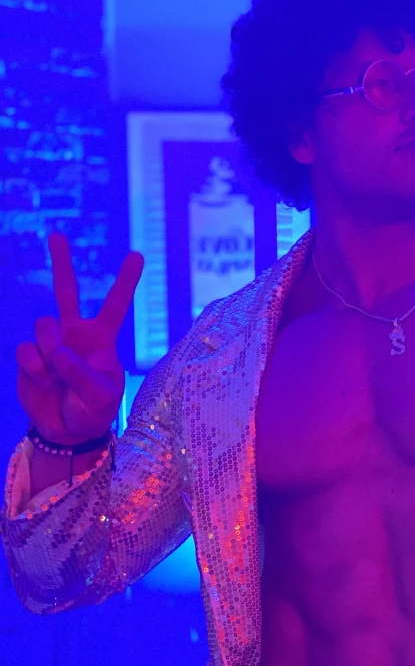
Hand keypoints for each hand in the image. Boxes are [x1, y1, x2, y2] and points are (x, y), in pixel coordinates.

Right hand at [16, 233, 144, 444]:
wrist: (67, 431)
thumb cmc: (94, 412)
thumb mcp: (103, 398)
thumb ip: (86, 376)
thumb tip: (60, 354)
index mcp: (102, 339)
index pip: (115, 304)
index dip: (125, 280)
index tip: (137, 254)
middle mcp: (75, 334)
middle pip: (67, 291)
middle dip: (62, 263)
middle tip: (57, 234)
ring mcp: (50, 343)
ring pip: (43, 324)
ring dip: (50, 348)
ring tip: (57, 374)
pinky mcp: (28, 357)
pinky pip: (26, 350)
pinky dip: (34, 368)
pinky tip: (43, 382)